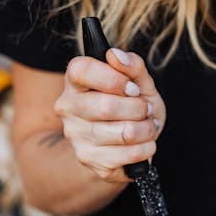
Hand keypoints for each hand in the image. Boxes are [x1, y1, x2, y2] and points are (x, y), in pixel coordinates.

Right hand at [54, 48, 165, 182]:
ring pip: (124, 133)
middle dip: (139, 108)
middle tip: (146, 109)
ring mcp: (75, 136)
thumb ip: (132, 65)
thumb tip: (116, 55)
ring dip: (147, 129)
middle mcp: (68, 108)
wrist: (130, 143)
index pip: (81, 70)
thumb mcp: (139, 82)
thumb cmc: (132, 106)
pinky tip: (144, 143)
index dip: (113, 78)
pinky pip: (129, 154)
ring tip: (148, 126)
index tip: (132, 87)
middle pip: (107, 106)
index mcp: (75, 82)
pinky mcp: (89, 159)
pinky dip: (147, 148)